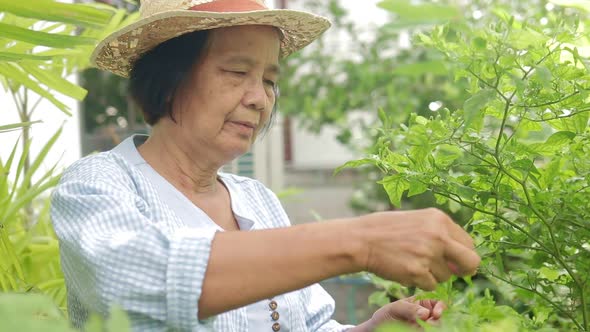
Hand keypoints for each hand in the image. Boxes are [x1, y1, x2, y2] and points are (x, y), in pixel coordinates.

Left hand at [349, 297, 445, 331]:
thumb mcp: (394, 308)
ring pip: (436, 328)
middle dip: (437, 321)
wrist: (376, 329)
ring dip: (432, 328)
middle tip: (428, 324)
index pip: (438, 302)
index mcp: (422, 303)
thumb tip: (426, 313)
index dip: (441, 306)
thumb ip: (409, 308)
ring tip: (420, 328)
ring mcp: (424, 327)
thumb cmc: (386, 315)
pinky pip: (427, 331)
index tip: (436, 314)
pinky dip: (426, 331)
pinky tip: (419, 330)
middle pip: (440, 318)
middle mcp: (426, 315)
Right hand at [354, 208, 479, 289]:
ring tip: (413, 263)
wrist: (362, 239)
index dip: (463, 254)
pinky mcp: (416, 272)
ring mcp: (427, 254)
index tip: (456, 260)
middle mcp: (437, 236)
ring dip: (433, 275)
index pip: (468, 242)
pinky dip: (421, 282)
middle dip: (465, 270)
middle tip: (455, 272)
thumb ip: (441, 233)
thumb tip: (462, 256)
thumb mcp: (418, 220)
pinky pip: (431, 285)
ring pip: (446, 276)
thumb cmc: (387, 229)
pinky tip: (406, 270)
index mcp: (439, 219)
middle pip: (470, 261)